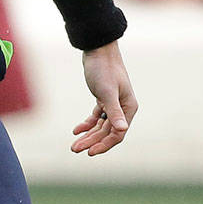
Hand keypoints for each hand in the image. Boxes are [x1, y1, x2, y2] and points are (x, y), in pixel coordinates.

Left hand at [72, 39, 137, 155]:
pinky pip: (96, 117)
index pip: (117, 134)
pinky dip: (87, 124)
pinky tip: (76, 130)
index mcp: (128, 109)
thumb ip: (114, 111)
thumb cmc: (104, 69)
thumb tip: (122, 129)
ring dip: (88, 135)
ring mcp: (113, 104)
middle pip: (107, 132)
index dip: (104, 145)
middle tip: (74, 149)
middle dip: (91, 142)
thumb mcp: (107, 91)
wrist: (98, 51)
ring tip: (74, 144)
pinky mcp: (103, 99)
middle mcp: (123, 109)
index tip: (89, 152)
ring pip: (100, 126)